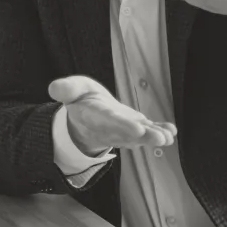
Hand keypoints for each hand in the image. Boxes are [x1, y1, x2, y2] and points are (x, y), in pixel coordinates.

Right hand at [48, 75, 175, 156]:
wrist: (86, 118)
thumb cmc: (80, 101)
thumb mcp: (71, 90)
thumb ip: (65, 89)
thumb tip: (54, 88)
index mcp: (95, 117)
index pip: (109, 122)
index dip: (123, 126)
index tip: (137, 129)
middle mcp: (111, 128)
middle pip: (128, 134)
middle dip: (144, 136)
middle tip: (159, 138)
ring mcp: (125, 130)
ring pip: (140, 136)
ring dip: (154, 137)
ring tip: (168, 137)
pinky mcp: (135, 127)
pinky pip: (148, 131)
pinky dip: (160, 130)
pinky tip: (171, 131)